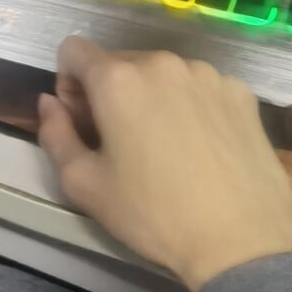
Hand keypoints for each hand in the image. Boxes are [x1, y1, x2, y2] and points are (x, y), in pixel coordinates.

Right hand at [37, 37, 291, 291]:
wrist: (240, 240)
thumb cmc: (152, 213)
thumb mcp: (83, 184)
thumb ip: (54, 133)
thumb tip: (50, 102)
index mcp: (118, 79)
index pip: (73, 51)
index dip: (69, 85)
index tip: (83, 124)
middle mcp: (163, 63)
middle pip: (120, 62)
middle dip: (110, 93)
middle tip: (121, 143)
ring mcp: (208, 74)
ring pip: (163, 74)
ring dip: (153, 97)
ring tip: (166, 147)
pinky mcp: (242, 93)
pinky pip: (201, 87)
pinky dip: (192, 106)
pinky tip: (202, 148)